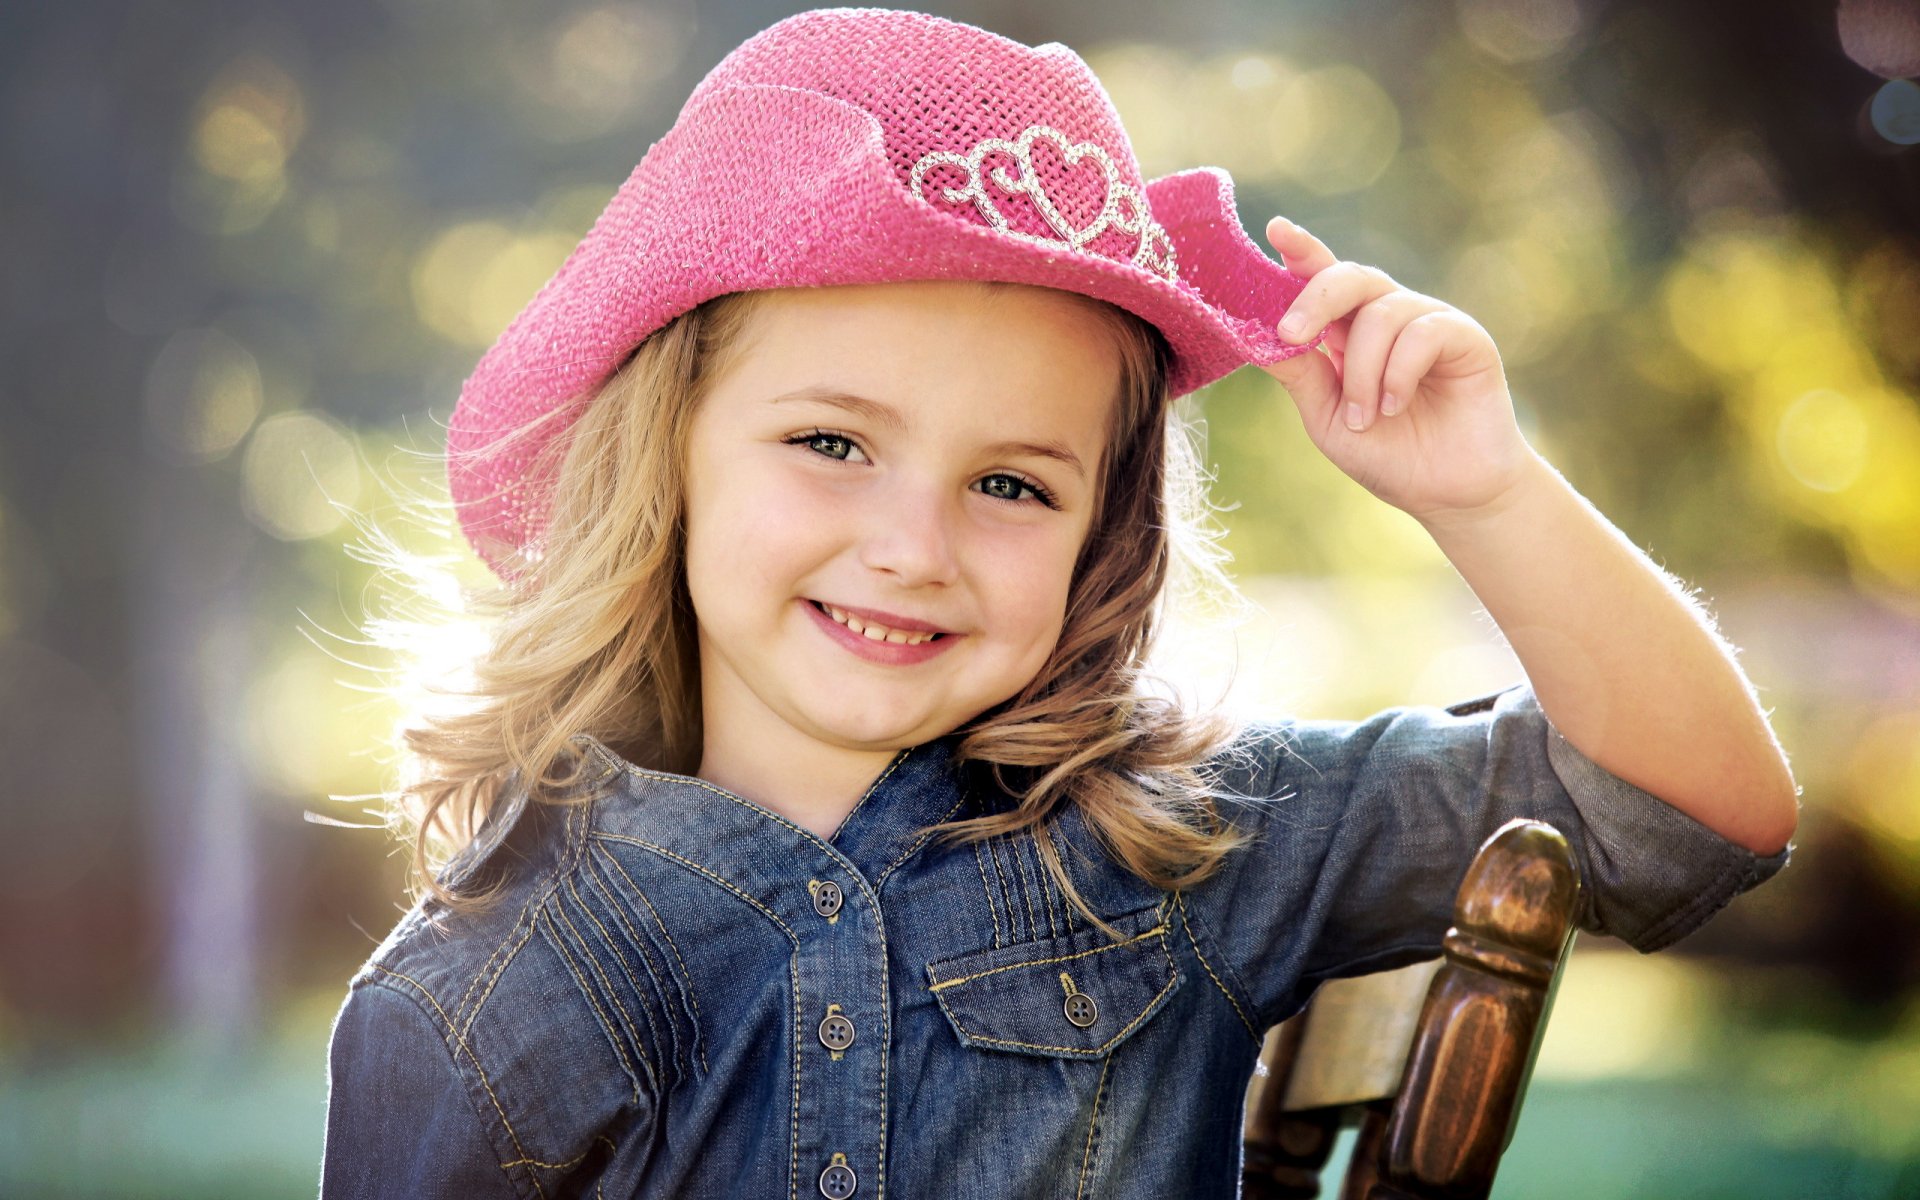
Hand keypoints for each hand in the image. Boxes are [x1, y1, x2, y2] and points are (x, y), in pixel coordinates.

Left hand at [1258, 217, 1534, 521]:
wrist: (1447, 494)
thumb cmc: (1387, 456)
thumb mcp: (1328, 418)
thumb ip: (1300, 376)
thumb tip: (1256, 336)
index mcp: (1349, 332)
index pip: (1322, 280)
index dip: (1302, 252)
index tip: (1276, 229)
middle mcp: (1389, 317)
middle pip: (1349, 277)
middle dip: (1315, 298)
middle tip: (1291, 333)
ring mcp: (1429, 322)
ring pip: (1380, 315)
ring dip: (1362, 371)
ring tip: (1365, 418)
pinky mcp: (1465, 337)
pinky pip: (1422, 332)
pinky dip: (1398, 372)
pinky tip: (1395, 406)